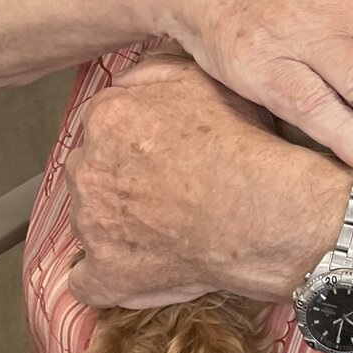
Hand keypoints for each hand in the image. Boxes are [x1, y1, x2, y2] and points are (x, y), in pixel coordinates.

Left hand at [65, 53, 333, 307]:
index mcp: (108, 117)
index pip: (102, 124)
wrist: (265, 208)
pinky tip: (138, 268)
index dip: (132, 137)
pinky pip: (87, 281)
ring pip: (90, 220)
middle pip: (90, 170)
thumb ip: (155, 70)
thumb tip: (131, 78)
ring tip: (164, 226)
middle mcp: (87, 168)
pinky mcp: (104, 273)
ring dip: (115, 223)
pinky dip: (109, 276)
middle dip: (117, 178)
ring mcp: (91, 225)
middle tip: (163, 188)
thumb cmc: (242, 142)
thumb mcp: (204, 78)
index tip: (158, 151)